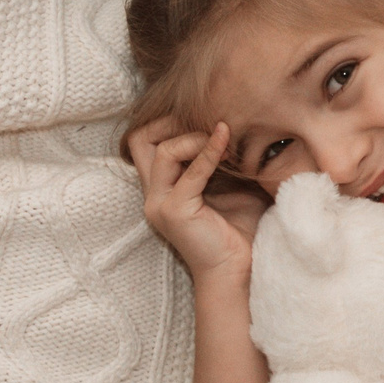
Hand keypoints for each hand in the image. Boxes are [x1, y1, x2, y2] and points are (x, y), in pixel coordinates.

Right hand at [129, 117, 257, 284]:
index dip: (171, 120)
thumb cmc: (240, 227)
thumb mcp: (233, 182)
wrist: (240, 268)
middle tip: (207, 117)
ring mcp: (160, 203)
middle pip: (141, 139)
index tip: (208, 114)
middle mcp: (155, 194)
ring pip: (162, 150)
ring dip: (194, 136)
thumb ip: (227, 155)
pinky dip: (208, 152)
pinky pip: (189, 172)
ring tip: (224, 134)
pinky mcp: (174, 211)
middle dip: (172, 121)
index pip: (147, 139)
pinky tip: (226, 139)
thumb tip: (243, 118)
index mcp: (164, 186)